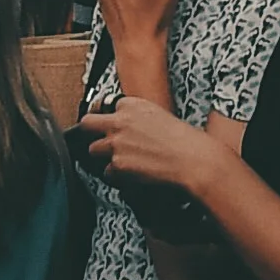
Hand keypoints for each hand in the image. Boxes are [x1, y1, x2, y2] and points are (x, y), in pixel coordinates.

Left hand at [75, 90, 225, 200]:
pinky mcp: (117, 164)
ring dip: (103, 156)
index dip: (110, 117)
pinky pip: (106, 172)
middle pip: (87, 123)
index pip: (106, 105)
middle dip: (90, 132)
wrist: (191, 159)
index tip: (111, 123)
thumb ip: (139, 117)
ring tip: (120, 160)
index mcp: (134, 104)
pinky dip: (116, 175)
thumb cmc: (184, 139)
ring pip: (92, 150)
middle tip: (98, 139)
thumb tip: (130, 126)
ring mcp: (116, 143)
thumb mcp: (161, 116)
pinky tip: (130, 174)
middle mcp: (121, 121)